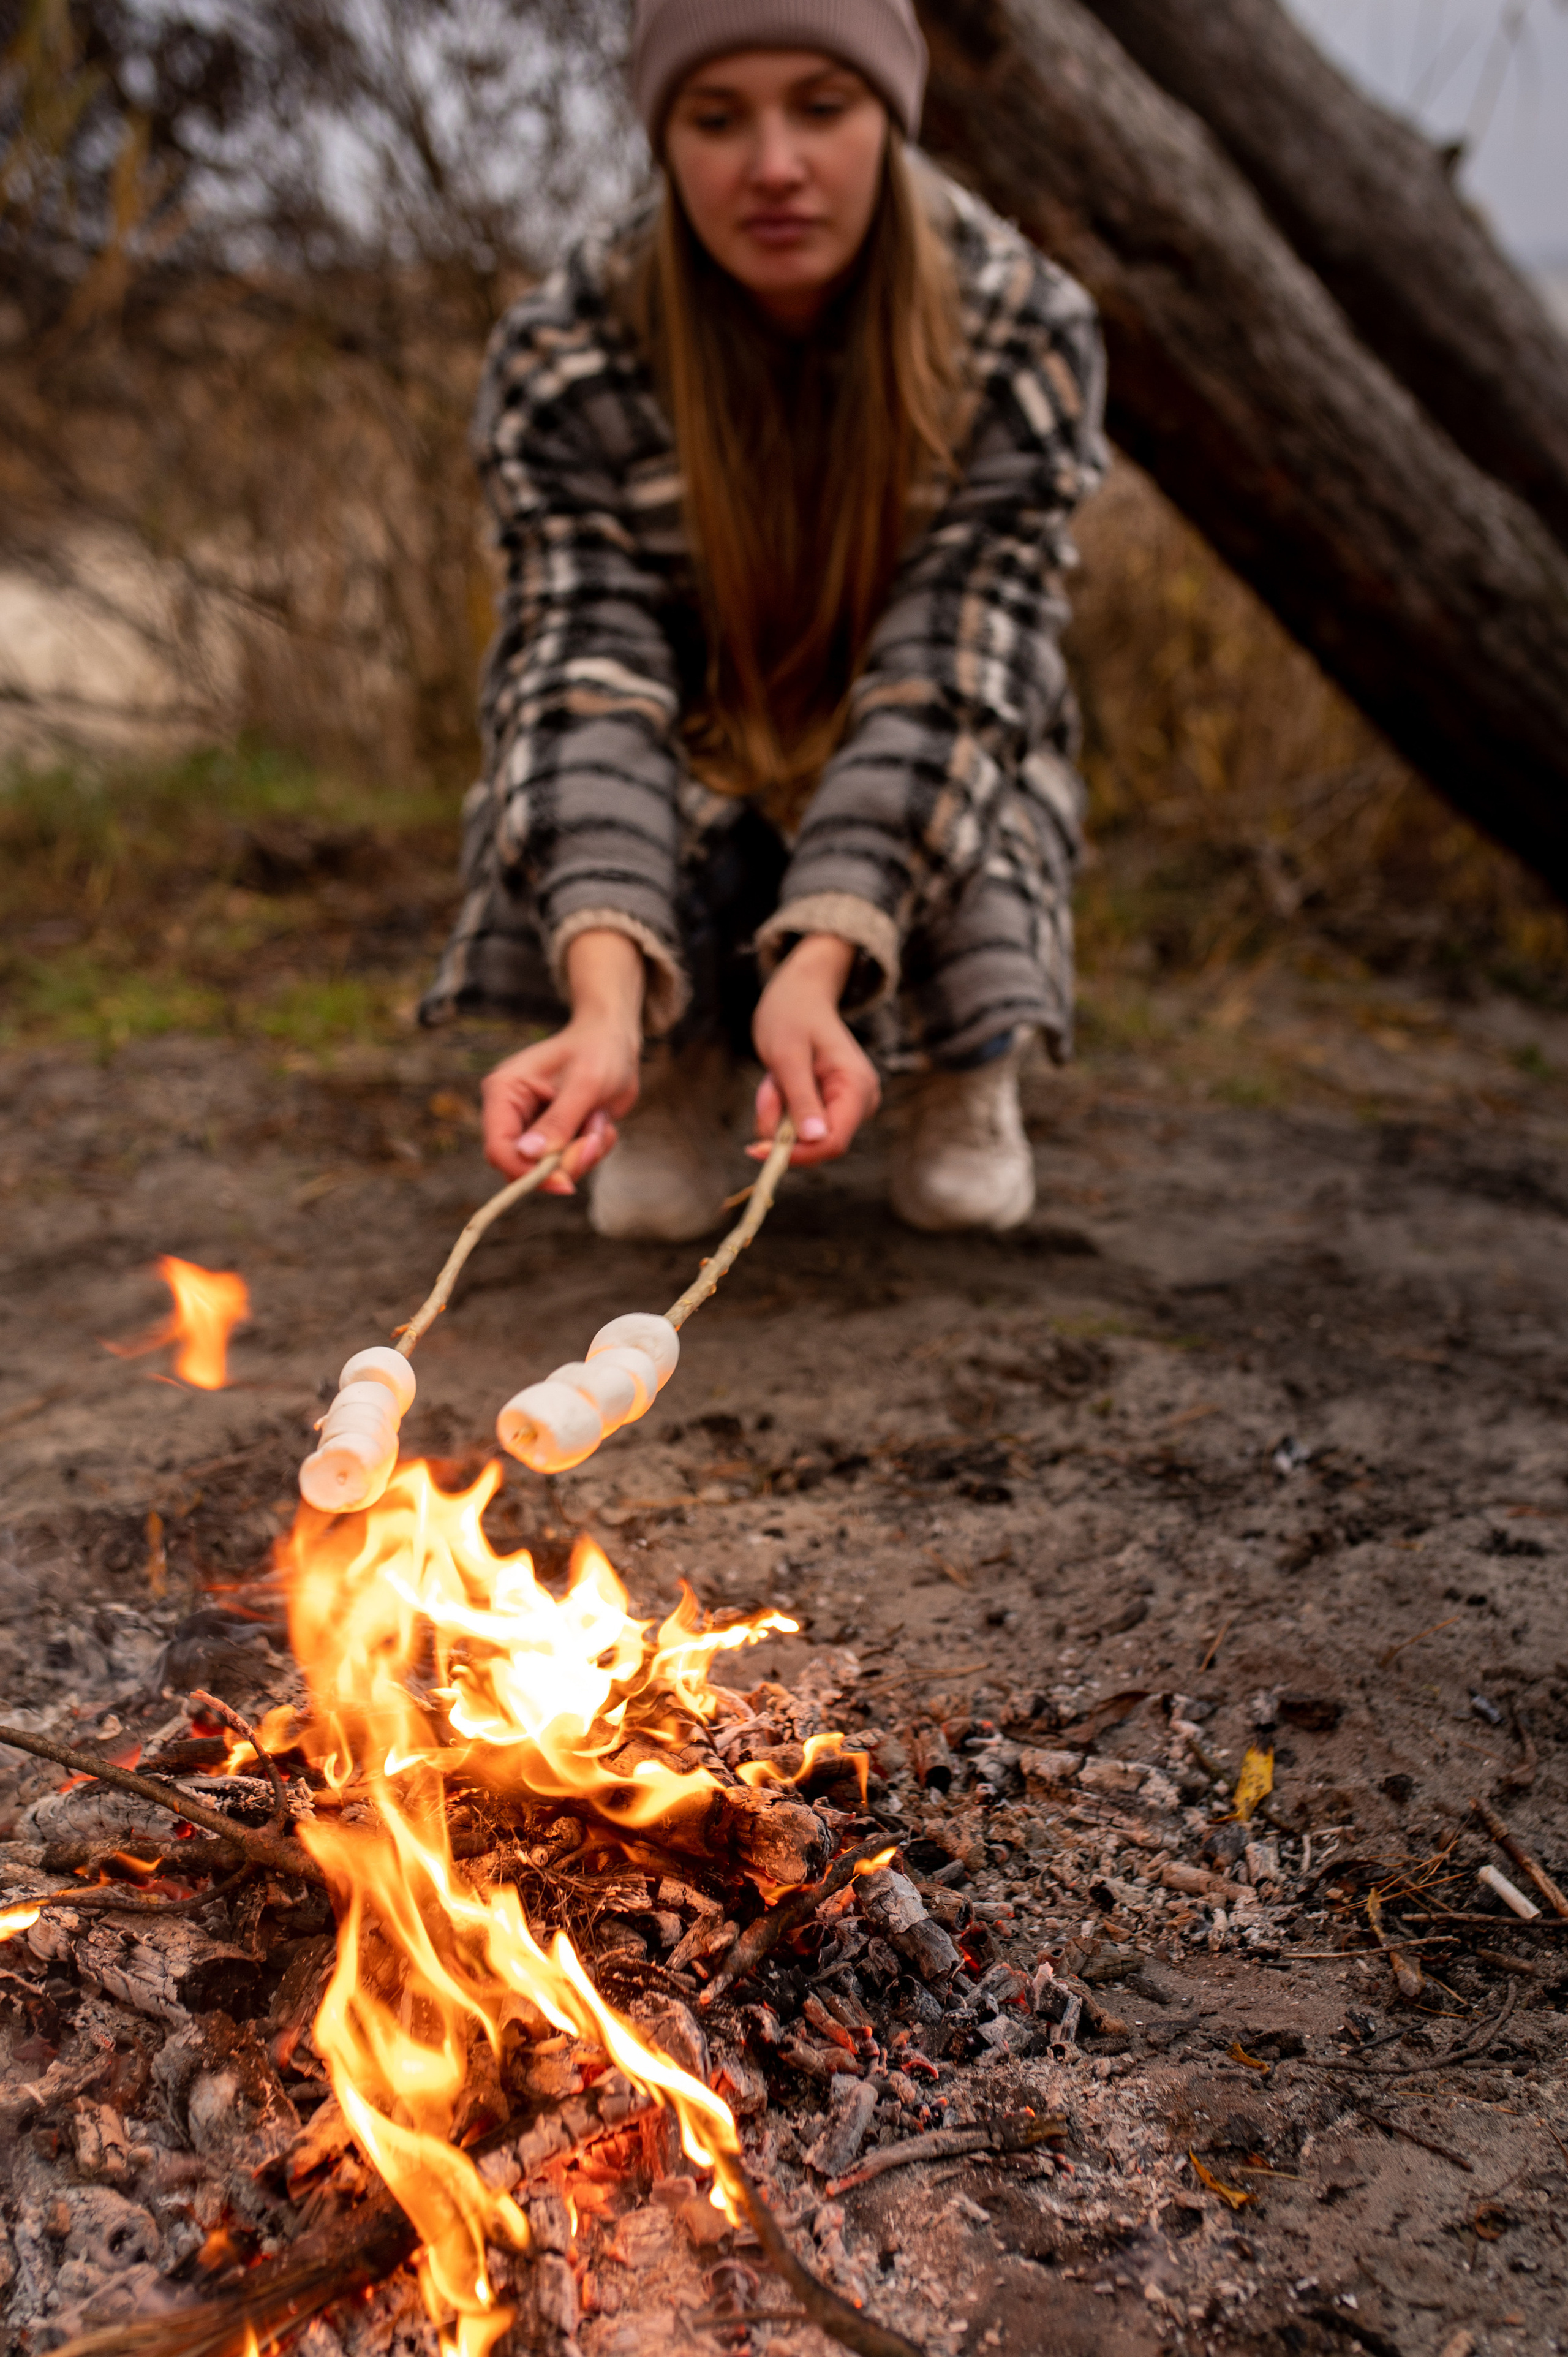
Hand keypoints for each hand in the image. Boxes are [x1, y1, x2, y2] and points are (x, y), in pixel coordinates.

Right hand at [481, 931, 644, 1188]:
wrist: (616, 1041)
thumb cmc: (599, 1051)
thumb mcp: (584, 1084)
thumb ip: (558, 1121)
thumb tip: (529, 1155)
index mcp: (504, 1091)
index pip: (498, 1147)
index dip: (525, 1173)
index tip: (563, 1184)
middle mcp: (512, 1112)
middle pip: (523, 1166)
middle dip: (565, 1162)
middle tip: (595, 1141)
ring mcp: (532, 1126)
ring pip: (549, 1170)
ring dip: (583, 1153)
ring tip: (600, 1119)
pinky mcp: (554, 1136)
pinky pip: (569, 1164)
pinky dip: (592, 1150)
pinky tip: (600, 1120)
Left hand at [750, 934, 880, 1166]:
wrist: (799, 994)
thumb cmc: (792, 1016)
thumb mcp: (788, 1057)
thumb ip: (801, 1099)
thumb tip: (814, 1140)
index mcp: (857, 1088)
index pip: (832, 1143)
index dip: (796, 1153)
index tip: (754, 1148)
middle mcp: (861, 1101)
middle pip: (816, 1142)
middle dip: (781, 1123)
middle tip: (768, 1086)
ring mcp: (848, 1104)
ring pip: (802, 1134)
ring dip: (777, 1112)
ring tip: (774, 1078)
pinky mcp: (832, 1105)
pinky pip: (798, 1123)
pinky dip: (780, 1108)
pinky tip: (780, 1080)